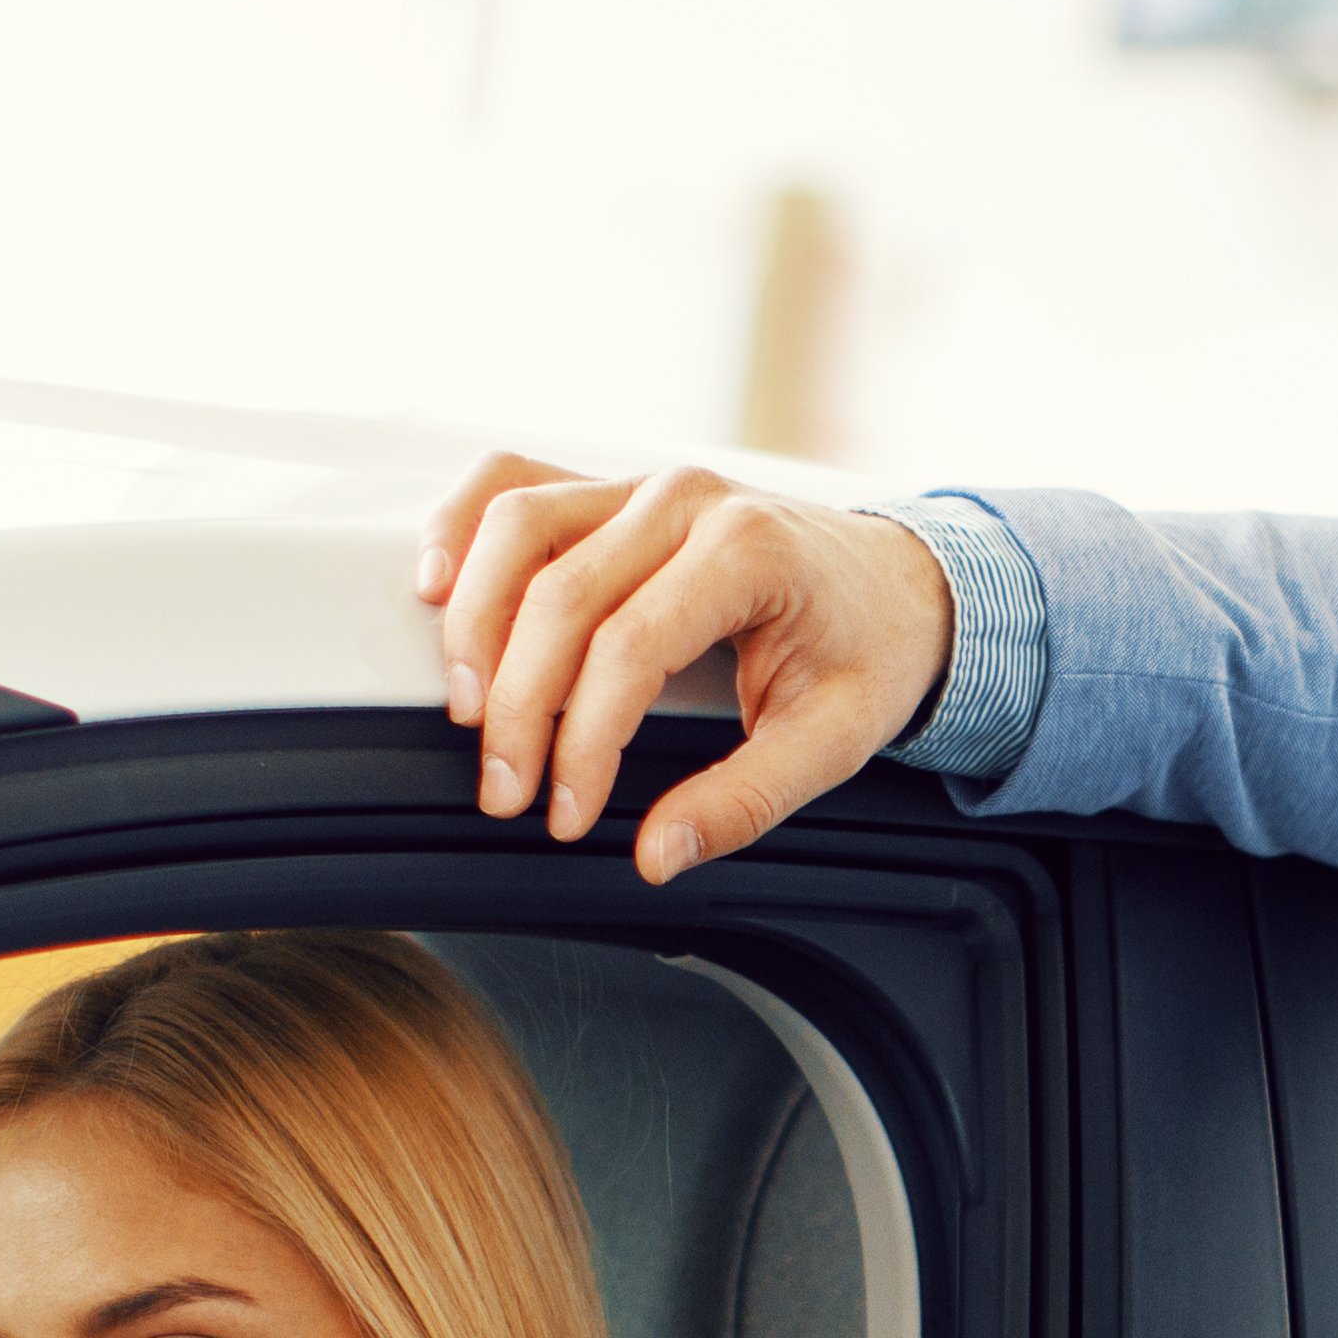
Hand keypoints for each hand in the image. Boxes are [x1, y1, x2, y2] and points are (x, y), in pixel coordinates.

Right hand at [416, 454, 960, 884]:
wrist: (900, 584)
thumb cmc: (868, 651)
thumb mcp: (834, 740)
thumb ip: (745, 801)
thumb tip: (657, 854)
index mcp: (747, 552)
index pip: (629, 649)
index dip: (582, 740)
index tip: (569, 814)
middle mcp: (685, 502)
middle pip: (560, 594)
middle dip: (517, 706)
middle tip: (505, 791)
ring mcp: (642, 485)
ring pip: (518, 526)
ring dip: (474, 620)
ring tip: (468, 708)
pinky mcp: (612, 490)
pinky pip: (513, 483)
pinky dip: (463, 528)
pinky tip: (437, 587)